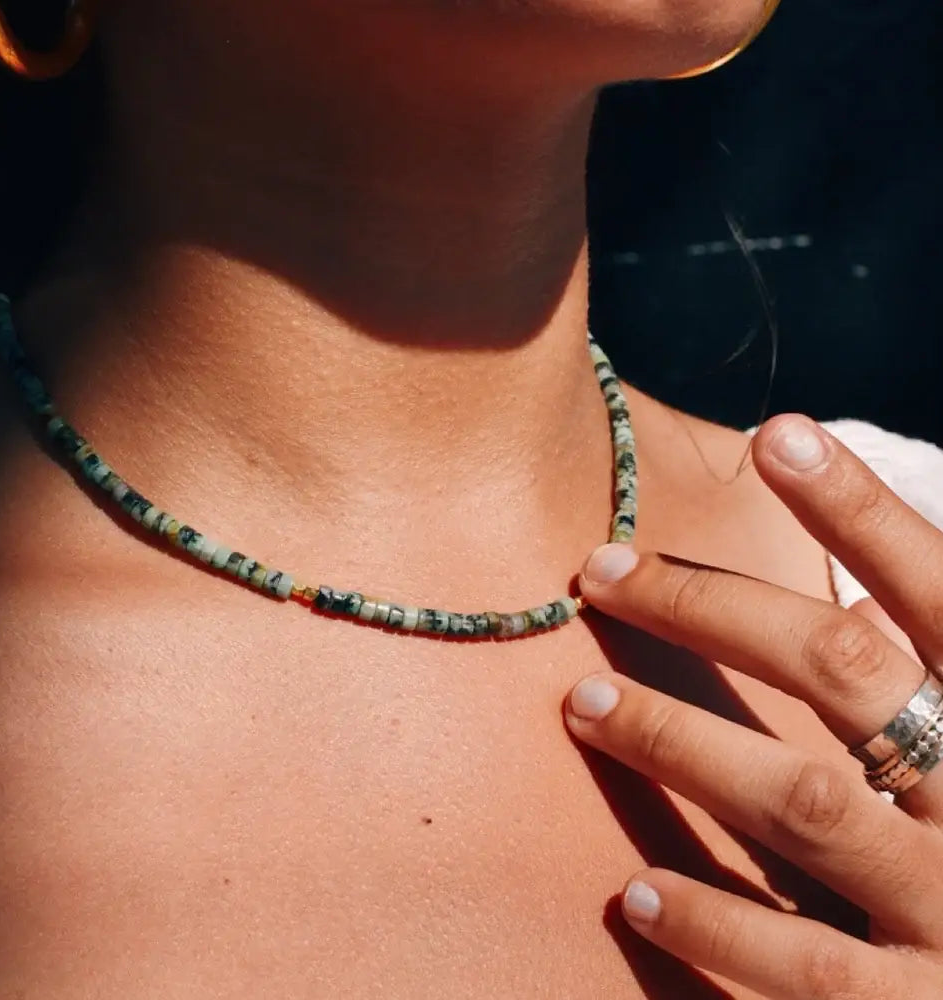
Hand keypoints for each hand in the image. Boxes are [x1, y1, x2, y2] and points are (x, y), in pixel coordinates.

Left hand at [564, 414, 942, 998]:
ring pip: (798, 800)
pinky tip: (636, 890)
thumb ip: (926, 673)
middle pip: (839, 667)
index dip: (860, 509)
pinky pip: (804, 965)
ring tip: (583, 706)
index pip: (936, 588)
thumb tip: (848, 602)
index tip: (777, 437)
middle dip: (711, 607)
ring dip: (678, 741)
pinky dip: (716, 922)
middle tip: (600, 571)